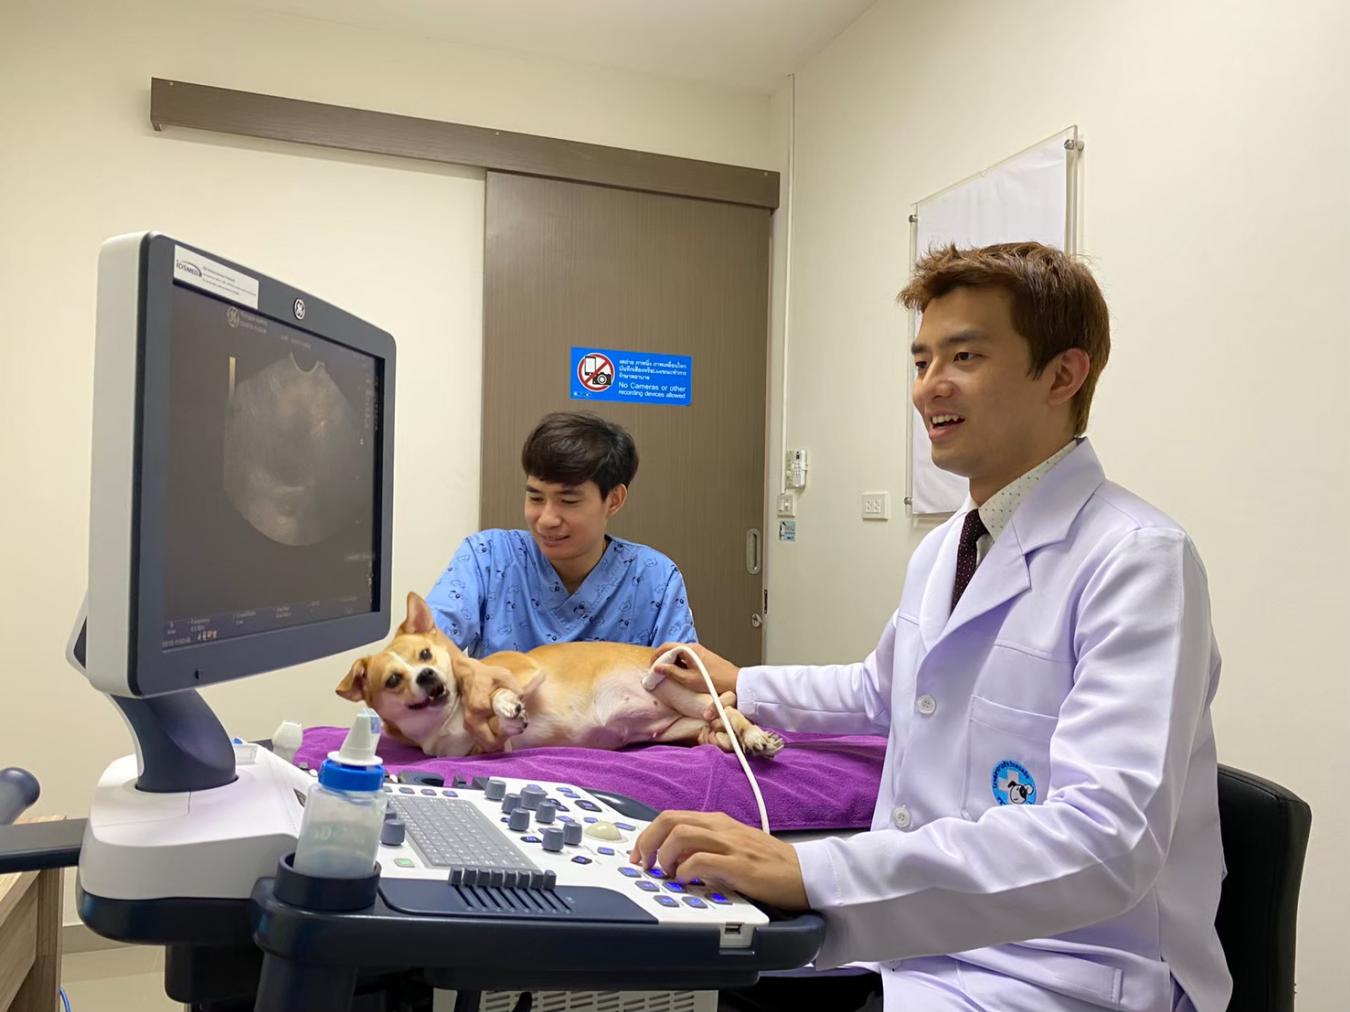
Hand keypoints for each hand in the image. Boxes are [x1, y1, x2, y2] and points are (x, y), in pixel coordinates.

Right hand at [455, 658, 525, 752]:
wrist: (468, 675)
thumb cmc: (487, 675)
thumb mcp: (504, 676)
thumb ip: (516, 689)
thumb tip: (523, 705)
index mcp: (480, 707)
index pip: (497, 732)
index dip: (511, 731)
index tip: (519, 723)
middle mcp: (472, 720)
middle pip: (490, 745)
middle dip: (504, 741)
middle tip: (513, 729)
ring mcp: (468, 725)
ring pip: (485, 746)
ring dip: (498, 742)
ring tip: (507, 730)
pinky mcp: (468, 727)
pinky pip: (481, 742)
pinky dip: (491, 741)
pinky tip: (499, 731)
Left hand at [628, 810, 808, 910]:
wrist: (803, 873)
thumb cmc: (769, 864)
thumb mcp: (732, 847)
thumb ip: (705, 849)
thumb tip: (675, 860)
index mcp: (717, 822)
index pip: (672, 816)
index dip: (648, 834)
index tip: (639, 854)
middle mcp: (721, 827)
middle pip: (670, 820)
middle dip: (647, 841)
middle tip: (643, 863)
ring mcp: (730, 844)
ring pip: (681, 834)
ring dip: (665, 855)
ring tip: (666, 873)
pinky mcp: (739, 864)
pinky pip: (701, 860)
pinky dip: (686, 870)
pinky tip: (686, 881)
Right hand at [649, 642, 740, 699]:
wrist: (735, 683)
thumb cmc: (714, 682)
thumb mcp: (689, 680)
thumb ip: (672, 672)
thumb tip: (657, 667)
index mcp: (689, 649)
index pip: (666, 647)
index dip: (656, 657)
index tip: (651, 668)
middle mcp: (694, 648)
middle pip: (672, 650)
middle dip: (662, 660)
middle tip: (657, 673)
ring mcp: (700, 653)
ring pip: (679, 655)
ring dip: (671, 664)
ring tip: (666, 676)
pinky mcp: (704, 658)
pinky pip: (687, 659)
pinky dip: (680, 665)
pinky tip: (679, 676)